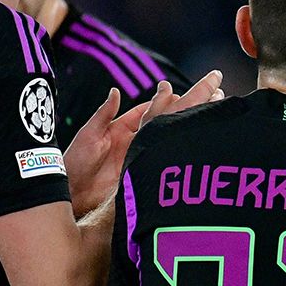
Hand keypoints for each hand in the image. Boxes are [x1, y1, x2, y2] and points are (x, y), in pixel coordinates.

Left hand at [63, 72, 221, 213]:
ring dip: (193, 123)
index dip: (170, 97)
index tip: (186, 88)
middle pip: (169, 119)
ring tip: (216, 109)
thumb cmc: (74, 164)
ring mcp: (142, 158)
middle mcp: (137, 142)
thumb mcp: (88, 136)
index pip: (153, 109)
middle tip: (216, 90)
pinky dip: (184, 150)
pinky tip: (201, 145)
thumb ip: (104, 115)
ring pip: (173, 137)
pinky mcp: (143, 175)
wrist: (68, 196)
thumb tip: (116, 92)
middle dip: (192, 105)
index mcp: (124, 129)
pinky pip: (167, 160)